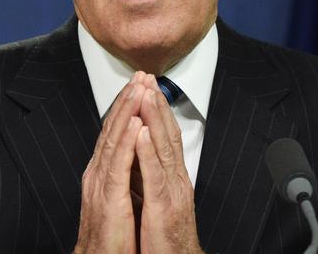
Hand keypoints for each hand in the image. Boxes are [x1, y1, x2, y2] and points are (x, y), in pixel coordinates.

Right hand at [74, 72, 145, 253]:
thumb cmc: (113, 233)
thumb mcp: (119, 194)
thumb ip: (124, 171)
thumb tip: (135, 152)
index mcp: (104, 169)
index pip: (115, 130)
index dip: (127, 105)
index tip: (139, 84)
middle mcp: (99, 170)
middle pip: (113, 127)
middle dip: (127, 99)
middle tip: (140, 75)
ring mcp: (101, 182)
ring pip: (114, 138)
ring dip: (127, 111)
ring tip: (138, 88)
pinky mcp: (108, 197)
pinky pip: (118, 164)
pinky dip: (126, 141)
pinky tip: (134, 123)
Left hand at [135, 75, 203, 253]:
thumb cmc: (166, 237)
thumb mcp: (160, 199)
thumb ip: (155, 176)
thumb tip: (145, 154)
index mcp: (173, 177)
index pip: (166, 136)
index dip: (158, 110)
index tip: (148, 87)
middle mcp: (176, 179)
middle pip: (167, 135)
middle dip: (157, 105)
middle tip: (148, 79)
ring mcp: (172, 192)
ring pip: (163, 148)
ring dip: (155, 119)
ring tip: (147, 94)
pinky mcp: (163, 208)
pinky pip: (155, 176)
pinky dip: (148, 153)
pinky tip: (142, 134)